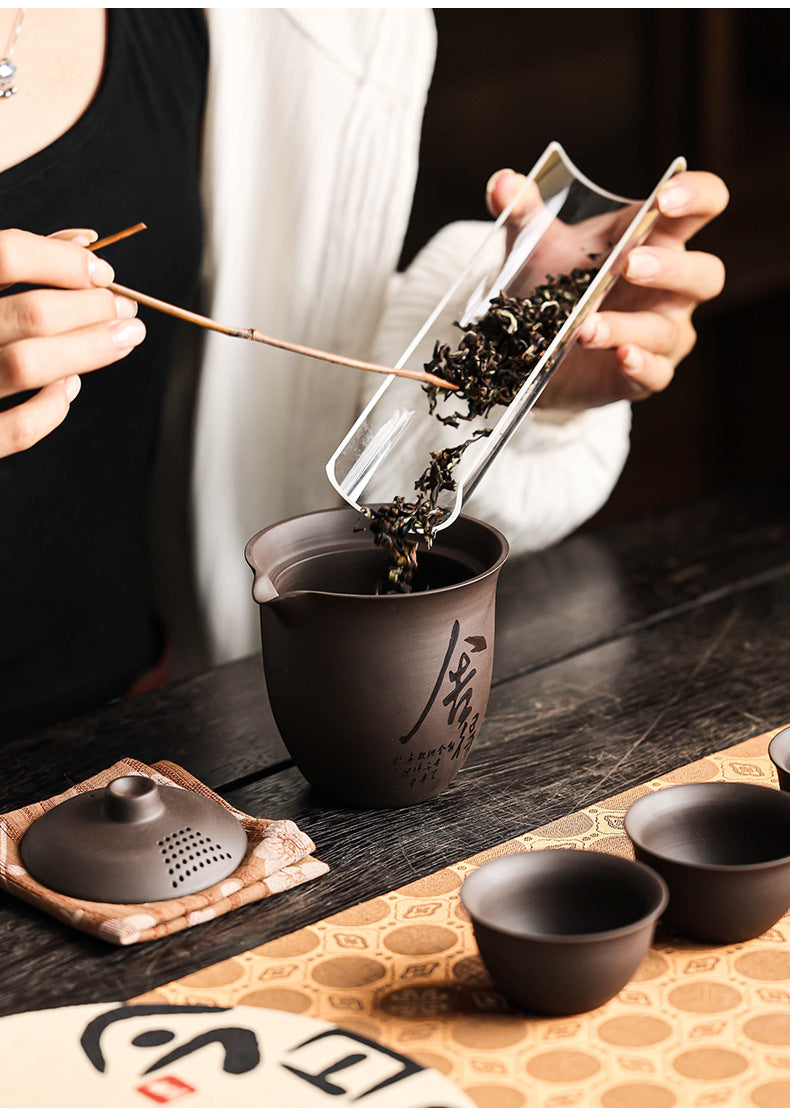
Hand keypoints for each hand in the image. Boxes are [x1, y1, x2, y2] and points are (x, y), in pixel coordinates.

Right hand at [0, 228, 145, 456]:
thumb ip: (15, 259)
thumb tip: (86, 241)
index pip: (6, 254)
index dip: (63, 260)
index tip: (102, 271)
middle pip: (31, 313)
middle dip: (92, 308)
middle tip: (124, 309)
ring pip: (27, 366)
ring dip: (88, 350)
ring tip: (122, 338)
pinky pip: (15, 429)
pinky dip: (52, 408)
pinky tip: (69, 386)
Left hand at [486, 168, 728, 409]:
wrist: (532, 354)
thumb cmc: (554, 286)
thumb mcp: (536, 246)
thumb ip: (524, 213)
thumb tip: (502, 183)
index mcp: (657, 239)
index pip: (704, 206)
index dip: (695, 197)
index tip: (665, 198)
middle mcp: (673, 288)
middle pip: (705, 273)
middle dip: (671, 268)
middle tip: (629, 265)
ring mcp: (662, 332)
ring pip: (667, 330)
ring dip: (628, 326)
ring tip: (586, 327)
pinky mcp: (644, 375)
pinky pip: (656, 373)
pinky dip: (639, 365)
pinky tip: (620, 356)